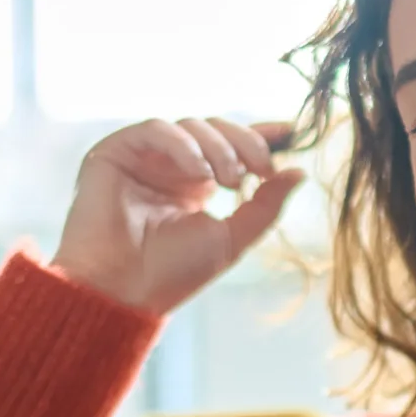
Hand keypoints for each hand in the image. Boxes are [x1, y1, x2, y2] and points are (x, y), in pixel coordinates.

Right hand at [50, 117, 304, 313]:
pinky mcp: (115, 152)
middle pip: (216, 129)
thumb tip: (300, 172)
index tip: (292, 131)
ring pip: (191, 125)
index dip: (261, 135)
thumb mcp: (231, 238)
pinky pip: (156, 128)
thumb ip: (265, 206)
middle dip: (245, 143)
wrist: (122, 291)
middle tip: (260, 170)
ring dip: (218, 148)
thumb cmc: (171, 274)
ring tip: (228, 181)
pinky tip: (199, 173)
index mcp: (196, 185)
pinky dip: (183, 145)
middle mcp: (170, 167)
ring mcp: (143, 158)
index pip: (231, 146)